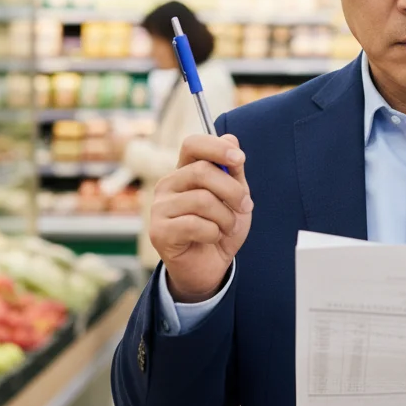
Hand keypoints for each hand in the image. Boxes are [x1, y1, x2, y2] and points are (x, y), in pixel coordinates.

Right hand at [149, 133, 252, 302]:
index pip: (192, 144)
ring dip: (226, 217)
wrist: (210, 267)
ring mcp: (160, 208)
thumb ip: (233, 170)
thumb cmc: (220, 229)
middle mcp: (168, 185)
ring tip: (227, 227)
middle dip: (232, 190)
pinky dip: (214, 232)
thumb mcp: (235, 197)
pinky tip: (212, 238)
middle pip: (202, 171)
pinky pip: (196, 224)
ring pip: (202, 199)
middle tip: (246, 206)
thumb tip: (231, 138)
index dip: (216, 147)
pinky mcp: (159, 231)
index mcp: (185, 171)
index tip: (239, 159)